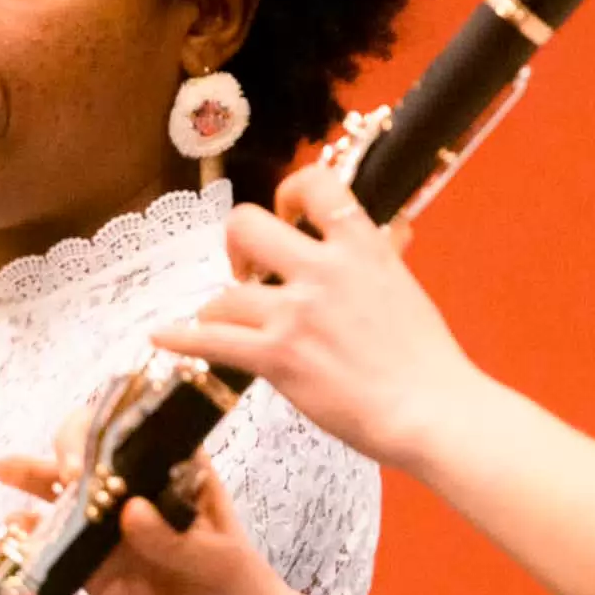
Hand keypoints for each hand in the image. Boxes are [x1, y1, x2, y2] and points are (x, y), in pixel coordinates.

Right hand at [0, 448, 296, 594]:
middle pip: (95, 455)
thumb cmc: (244, 593)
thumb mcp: (220, 563)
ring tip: (5, 469)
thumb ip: (176, 540)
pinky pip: (61, 551)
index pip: (140, 430)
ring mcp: (116, 534)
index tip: (96, 459)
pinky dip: (35, 539)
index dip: (111, 430)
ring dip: (37, 482)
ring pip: (69, 499)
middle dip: (68, 450)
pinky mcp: (98, 575)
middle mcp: (142, 495)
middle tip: (59, 472)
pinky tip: (15, 531)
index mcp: (179, 474)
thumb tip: (130, 511)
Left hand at [151, 162, 482, 473]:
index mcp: (361, 247)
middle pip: (248, 225)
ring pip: (225, 293)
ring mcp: (296, 314)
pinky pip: (211, 341)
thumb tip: (392, 232)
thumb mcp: (406, 289)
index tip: (287, 214)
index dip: (290, 190)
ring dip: (218, 308)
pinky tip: (163, 336)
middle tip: (247, 270)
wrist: (431, 410)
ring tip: (223, 322)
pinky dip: (181, 338)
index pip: (315, 184)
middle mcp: (322, 271)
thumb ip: (384, 257)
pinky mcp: (277, 358)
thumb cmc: (427, 360)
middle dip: (237, 245)